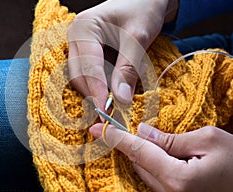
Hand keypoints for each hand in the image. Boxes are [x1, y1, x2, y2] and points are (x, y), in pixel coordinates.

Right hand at [67, 0, 177, 110]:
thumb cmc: (143, 9)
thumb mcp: (138, 38)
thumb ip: (128, 69)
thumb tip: (121, 101)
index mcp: (84, 28)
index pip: (87, 65)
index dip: (96, 90)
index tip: (106, 111)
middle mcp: (76, 37)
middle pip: (78, 74)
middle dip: (93, 95)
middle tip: (110, 114)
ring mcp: (80, 46)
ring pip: (82, 77)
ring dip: (97, 92)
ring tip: (114, 103)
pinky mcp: (88, 54)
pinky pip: (90, 75)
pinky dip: (101, 86)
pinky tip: (113, 91)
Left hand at [89, 123, 232, 191]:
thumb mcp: (209, 141)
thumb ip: (171, 138)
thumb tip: (143, 131)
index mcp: (177, 177)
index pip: (138, 151)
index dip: (116, 138)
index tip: (97, 129)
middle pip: (138, 161)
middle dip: (131, 143)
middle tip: (130, 127)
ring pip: (144, 170)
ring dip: (142, 153)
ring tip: (151, 140)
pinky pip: (154, 178)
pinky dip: (151, 163)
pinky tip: (161, 153)